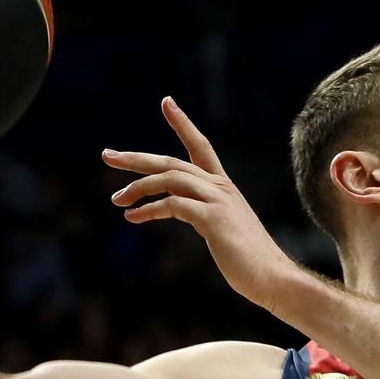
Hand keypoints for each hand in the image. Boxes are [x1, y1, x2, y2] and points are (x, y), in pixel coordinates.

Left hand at [103, 96, 297, 310]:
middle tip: (107, 156)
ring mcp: (217, 200)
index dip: (183, 123)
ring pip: (169, 179)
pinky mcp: (212, 218)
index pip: (201, 145)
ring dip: (138, 187)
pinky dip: (149, 209)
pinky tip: (133, 217)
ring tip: (117, 200)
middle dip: (137, 157)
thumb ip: (203, 213)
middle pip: (171, 162)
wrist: (271, 276)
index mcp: (223, 186)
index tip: (166, 102)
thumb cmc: (247, 259)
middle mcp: (220, 187)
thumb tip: (179, 210)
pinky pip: (172, 204)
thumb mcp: (223, 227)